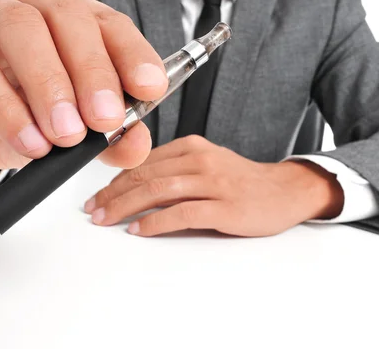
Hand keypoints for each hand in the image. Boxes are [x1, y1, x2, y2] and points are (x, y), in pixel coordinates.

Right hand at [0, 0, 166, 185]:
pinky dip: (5, 108)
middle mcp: (28, 4)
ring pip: (21, 29)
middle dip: (92, 72)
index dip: (132, 54)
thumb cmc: (26, 118)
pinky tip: (27, 140)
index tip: (149, 89)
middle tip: (105, 120)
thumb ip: (109, 137)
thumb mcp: (76, 134)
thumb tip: (136, 144)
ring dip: (49, 85)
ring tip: (65, 135)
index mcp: (69, 18)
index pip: (109, 24)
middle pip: (68, 19)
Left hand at [85, 135, 344, 236]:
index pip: (143, 161)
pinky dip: (155, 222)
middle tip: (93, 210)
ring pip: (158, 190)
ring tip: (106, 220)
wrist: (285, 190)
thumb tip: (134, 185)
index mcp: (192, 147)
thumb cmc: (242, 181)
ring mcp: (213, 182)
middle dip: (112, 194)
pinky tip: (138, 230)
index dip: (114, 179)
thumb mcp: (206, 163)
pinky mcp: (224, 207)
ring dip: (125, 206)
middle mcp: (200, 160)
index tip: (97, 195)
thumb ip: (174, 168)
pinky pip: (182, 213)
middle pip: (145, 174)